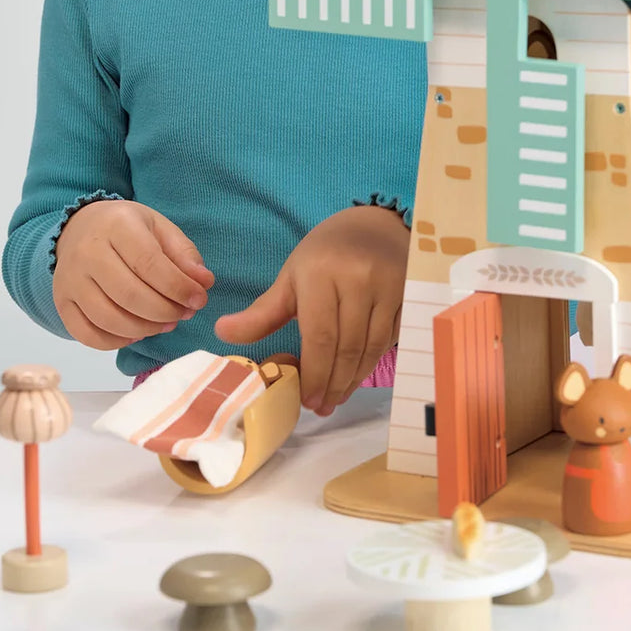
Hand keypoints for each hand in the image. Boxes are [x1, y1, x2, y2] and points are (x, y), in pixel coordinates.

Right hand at [52, 199, 214, 349]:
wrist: (79, 228)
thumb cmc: (127, 229)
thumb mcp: (159, 228)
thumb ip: (184, 254)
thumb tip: (203, 283)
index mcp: (116, 226)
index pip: (149, 264)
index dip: (178, 287)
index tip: (199, 299)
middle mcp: (87, 252)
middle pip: (130, 295)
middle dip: (165, 311)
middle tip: (184, 313)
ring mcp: (70, 280)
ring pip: (109, 319)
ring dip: (145, 329)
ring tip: (166, 323)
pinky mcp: (62, 302)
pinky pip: (87, 335)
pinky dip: (116, 342)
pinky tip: (137, 333)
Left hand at [215, 205, 407, 415]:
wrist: (375, 224)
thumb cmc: (326, 253)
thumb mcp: (292, 276)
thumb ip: (262, 312)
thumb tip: (222, 333)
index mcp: (322, 274)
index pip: (320, 336)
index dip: (315, 374)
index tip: (306, 400)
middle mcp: (359, 279)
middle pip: (347, 347)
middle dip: (333, 383)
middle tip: (322, 406)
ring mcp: (388, 286)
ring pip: (371, 347)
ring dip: (354, 379)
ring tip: (337, 397)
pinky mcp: (408, 295)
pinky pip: (390, 338)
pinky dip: (372, 362)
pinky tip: (357, 375)